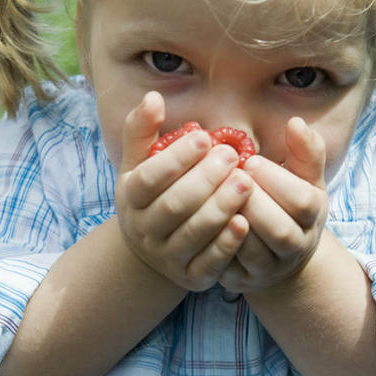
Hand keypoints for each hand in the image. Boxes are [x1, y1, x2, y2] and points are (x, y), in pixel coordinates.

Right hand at [115, 92, 253, 290]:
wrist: (154, 250)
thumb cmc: (153, 195)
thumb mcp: (140, 164)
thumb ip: (143, 130)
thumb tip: (153, 97)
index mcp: (130, 198)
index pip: (150, 178)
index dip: (177, 158)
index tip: (205, 137)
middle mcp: (144, 230)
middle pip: (173, 206)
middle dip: (204, 180)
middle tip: (232, 157)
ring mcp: (167, 257)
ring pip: (193, 234)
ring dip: (219, 208)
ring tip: (245, 183)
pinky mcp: (191, 277)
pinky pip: (209, 263)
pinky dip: (226, 244)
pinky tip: (245, 223)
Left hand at [219, 117, 327, 292]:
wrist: (277, 253)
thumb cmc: (285, 203)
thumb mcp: (302, 177)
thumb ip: (303, 150)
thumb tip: (297, 122)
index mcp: (312, 215)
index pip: (303, 201)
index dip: (277, 180)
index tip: (250, 161)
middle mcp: (296, 247)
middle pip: (280, 232)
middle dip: (253, 203)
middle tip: (228, 178)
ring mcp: (269, 269)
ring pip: (253, 254)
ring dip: (230, 224)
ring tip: (210, 196)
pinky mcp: (241, 282)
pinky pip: (227, 268)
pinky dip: (213, 244)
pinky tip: (197, 219)